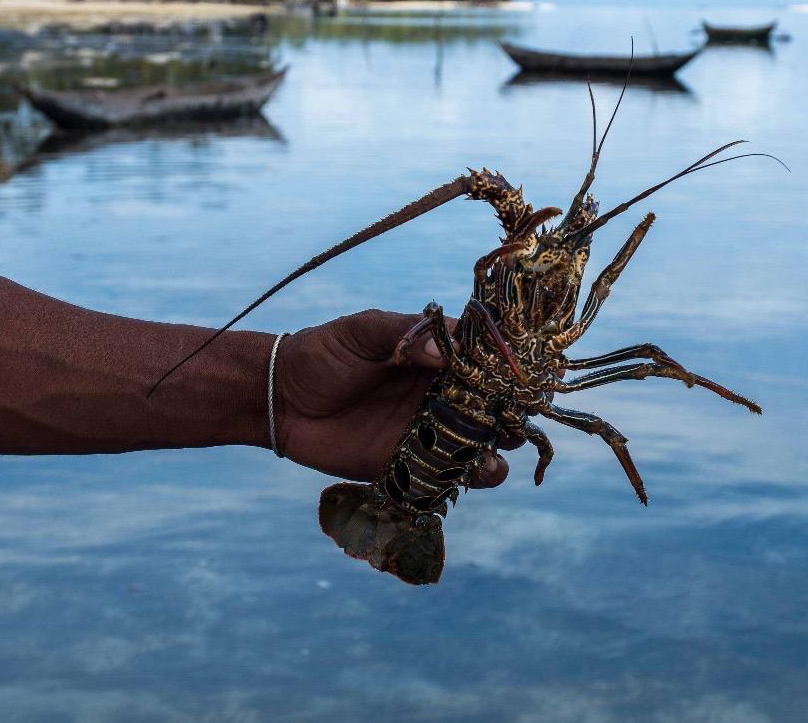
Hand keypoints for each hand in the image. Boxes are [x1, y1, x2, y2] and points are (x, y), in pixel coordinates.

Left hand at [273, 309, 518, 485]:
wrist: (280, 400)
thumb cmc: (322, 354)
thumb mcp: (361, 332)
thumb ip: (403, 334)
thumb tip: (447, 351)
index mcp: (436, 356)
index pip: (485, 357)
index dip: (509, 364)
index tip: (527, 371)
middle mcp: (441, 393)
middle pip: (494, 403)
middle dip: (512, 409)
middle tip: (518, 413)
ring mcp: (430, 431)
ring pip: (482, 442)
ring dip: (500, 445)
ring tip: (500, 447)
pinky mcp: (413, 465)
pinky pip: (452, 474)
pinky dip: (473, 476)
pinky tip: (479, 471)